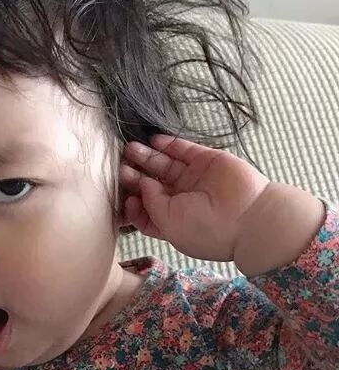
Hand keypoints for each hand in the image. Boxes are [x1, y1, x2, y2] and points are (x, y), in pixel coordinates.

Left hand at [119, 133, 272, 261]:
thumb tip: (143, 182)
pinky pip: (183, 149)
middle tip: (121, 166)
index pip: (146, 211)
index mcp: (173, 222)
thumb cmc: (205, 228)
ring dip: (147, 156)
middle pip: (151, 185)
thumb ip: (150, 202)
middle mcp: (182, 201)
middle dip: (135, 175)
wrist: (247, 217)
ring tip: (130, 149)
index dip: (133, 204)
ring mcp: (195, 179)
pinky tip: (153, 140)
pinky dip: (167, 144)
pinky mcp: (206, 161)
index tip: (126, 198)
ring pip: (164, 165)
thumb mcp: (167, 222)